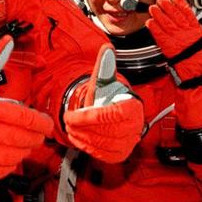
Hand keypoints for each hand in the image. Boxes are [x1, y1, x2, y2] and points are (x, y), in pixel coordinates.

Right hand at [0, 36, 52, 180]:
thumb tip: (6, 43)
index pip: (29, 120)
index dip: (43, 123)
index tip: (46, 123)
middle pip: (27, 140)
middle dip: (35, 136)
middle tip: (34, 132)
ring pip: (17, 156)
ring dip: (22, 149)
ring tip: (17, 141)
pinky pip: (3, 170)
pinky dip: (8, 163)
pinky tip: (3, 154)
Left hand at [62, 44, 143, 162]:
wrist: (114, 112)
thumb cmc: (107, 95)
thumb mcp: (104, 80)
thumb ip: (104, 65)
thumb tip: (107, 47)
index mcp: (132, 107)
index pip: (112, 115)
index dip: (89, 117)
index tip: (70, 115)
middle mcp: (135, 126)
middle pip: (107, 131)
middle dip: (82, 127)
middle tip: (67, 122)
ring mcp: (130, 142)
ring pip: (104, 144)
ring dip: (83, 138)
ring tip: (70, 129)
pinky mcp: (121, 154)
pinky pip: (104, 155)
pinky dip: (88, 148)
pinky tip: (78, 139)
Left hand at [146, 0, 201, 83]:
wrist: (198, 73)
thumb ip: (200, 34)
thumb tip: (196, 27)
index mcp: (195, 29)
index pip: (187, 11)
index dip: (180, 1)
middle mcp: (186, 32)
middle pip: (175, 14)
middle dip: (167, 5)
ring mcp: (176, 38)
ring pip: (166, 22)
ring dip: (158, 14)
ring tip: (153, 7)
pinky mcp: (168, 46)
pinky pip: (159, 34)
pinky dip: (154, 28)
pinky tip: (150, 22)